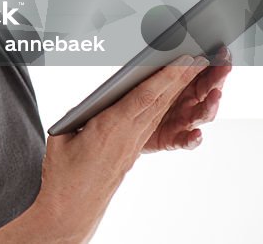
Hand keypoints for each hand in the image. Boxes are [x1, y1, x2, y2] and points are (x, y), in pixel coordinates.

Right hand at [27, 55, 212, 241]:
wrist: (72, 206)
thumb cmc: (64, 172)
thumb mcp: (63, 136)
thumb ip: (79, 114)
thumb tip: (91, 101)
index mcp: (111, 128)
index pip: (143, 96)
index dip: (164, 76)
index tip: (181, 59)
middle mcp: (128, 135)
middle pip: (159, 100)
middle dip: (180, 77)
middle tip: (198, 56)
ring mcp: (133, 144)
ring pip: (158, 110)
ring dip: (176, 89)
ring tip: (192, 70)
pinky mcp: (132, 150)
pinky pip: (151, 122)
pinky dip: (162, 104)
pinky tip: (170, 93)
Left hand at [143, 47, 232, 152]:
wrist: (128, 128)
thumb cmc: (141, 102)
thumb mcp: (150, 79)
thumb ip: (162, 67)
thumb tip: (171, 50)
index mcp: (185, 88)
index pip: (205, 74)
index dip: (216, 64)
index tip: (223, 52)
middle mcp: (189, 105)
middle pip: (209, 91)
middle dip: (218, 78)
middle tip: (225, 66)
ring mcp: (184, 122)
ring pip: (202, 114)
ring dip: (210, 104)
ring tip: (215, 94)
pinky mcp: (174, 139)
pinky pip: (186, 140)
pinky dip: (193, 139)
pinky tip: (197, 134)